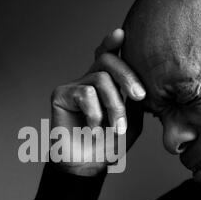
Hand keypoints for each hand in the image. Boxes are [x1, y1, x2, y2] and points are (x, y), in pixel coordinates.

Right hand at [51, 29, 145, 175]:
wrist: (87, 165)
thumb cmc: (108, 145)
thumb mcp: (131, 121)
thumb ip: (134, 100)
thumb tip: (139, 81)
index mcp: (104, 85)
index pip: (107, 57)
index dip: (112, 43)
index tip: (121, 34)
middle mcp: (88, 81)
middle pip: (107, 60)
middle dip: (127, 76)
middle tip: (139, 96)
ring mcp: (73, 87)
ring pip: (100, 79)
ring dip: (114, 106)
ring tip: (116, 128)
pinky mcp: (61, 94)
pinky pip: (85, 94)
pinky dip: (95, 114)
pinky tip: (93, 130)